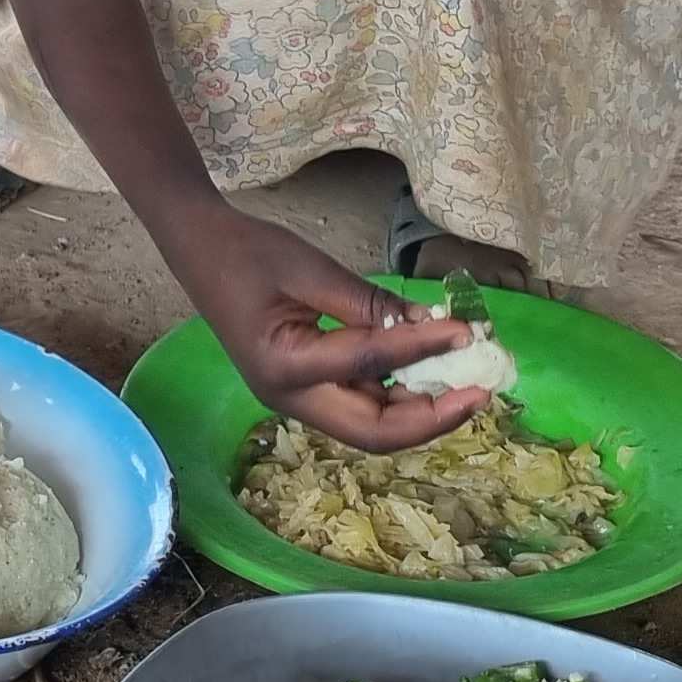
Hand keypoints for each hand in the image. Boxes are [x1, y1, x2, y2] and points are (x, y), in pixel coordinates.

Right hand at [170, 213, 489, 453]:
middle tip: (481, 392)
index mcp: (284, 367)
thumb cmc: (248, 253)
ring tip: (467, 382)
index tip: (467, 332)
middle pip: (375, 432)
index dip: (424, 349)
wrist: (200, 249)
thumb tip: (433, 324)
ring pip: (372, 425)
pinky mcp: (307, 388)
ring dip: (422, 410)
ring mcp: (298, 399)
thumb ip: (370, 302)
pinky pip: (362, 403)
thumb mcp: (311, 268)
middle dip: (433, 417)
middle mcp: (291, 398)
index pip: (371, 366)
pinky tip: (431, 368)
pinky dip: (400, 392)